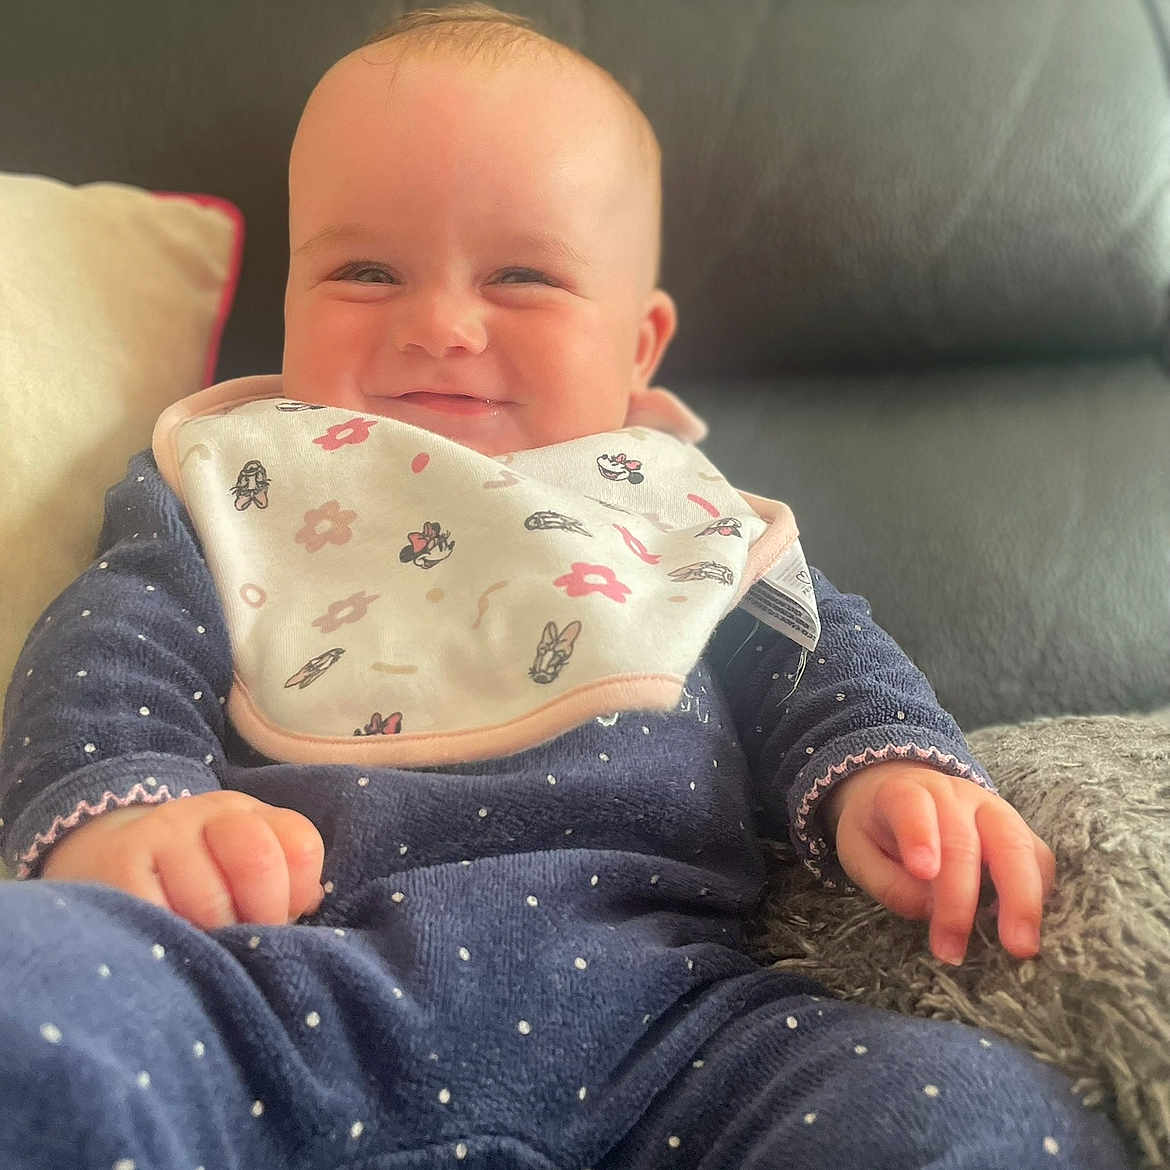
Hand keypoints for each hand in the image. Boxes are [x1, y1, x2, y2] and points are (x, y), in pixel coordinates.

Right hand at [40, 790, 324, 929]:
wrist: (102, 855)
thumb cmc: (191, 876)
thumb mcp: (239, 868)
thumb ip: (281, 885)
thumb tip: (309, 904)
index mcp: (250, 815)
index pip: (300, 843)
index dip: (299, 891)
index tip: (285, 917)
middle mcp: (210, 814)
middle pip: (258, 859)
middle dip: (262, 914)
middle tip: (246, 941)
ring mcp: (163, 833)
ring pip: (210, 900)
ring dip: (215, 937)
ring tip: (204, 945)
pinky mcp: (120, 863)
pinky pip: (160, 915)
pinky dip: (174, 939)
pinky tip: (170, 943)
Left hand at [824, 760, 1054, 965]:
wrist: (903, 796)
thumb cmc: (878, 831)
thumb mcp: (859, 852)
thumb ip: (888, 882)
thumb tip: (930, 910)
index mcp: (903, 793)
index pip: (912, 806)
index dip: (919, 836)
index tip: (923, 871)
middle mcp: (952, 795)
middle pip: (964, 838)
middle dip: (961, 897)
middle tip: (955, 948)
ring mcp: (990, 808)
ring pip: (1014, 843)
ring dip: (1019, 897)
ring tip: (1019, 946)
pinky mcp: (1017, 828)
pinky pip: (1037, 855)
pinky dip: (1038, 890)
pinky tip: (1025, 924)